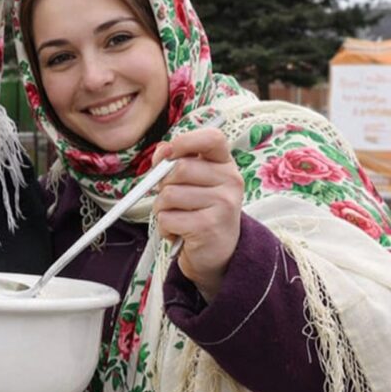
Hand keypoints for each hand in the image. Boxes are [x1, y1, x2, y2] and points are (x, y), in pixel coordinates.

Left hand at [151, 127, 243, 300]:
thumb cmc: (198, 211)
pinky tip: (179, 231)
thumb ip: (175, 161)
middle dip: (163, 184)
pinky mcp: (209, 227)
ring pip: (169, 195)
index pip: (212, 138)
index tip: (169, 152)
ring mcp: (223, 205)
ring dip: (162, 209)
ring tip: (178, 217)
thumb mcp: (191, 182)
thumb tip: (162, 150)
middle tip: (171, 199)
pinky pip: (167, 218)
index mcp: (225, 164)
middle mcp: (230, 181)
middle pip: (180, 168)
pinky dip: (164, 227)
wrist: (217, 252)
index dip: (185, 141)